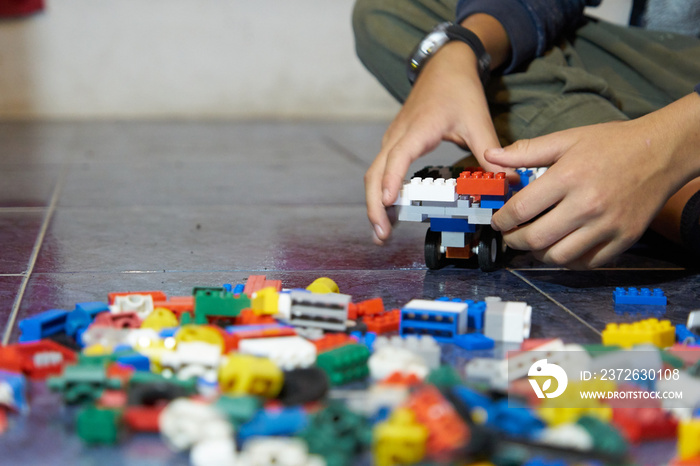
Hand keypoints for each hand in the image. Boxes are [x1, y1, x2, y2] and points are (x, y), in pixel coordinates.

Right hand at [365, 42, 507, 244]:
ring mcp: (392, 140)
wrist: (444, 66)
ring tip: (382, 232)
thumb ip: (490, 151)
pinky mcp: (393, 144)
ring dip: (374, 203)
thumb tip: (508, 182)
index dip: (391, 180)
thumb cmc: (459, 90)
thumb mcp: (478, 119)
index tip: (387, 203)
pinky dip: (379, 193)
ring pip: (373, 174)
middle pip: (375, 173)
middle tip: (382, 234)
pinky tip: (388, 212)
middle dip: (375, 206)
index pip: (398, 157)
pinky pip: (379, 171)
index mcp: (418, 129)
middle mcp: (398, 136)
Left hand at [484, 105, 698, 268]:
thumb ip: (526, 151)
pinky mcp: (623, 239)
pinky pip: (587, 263)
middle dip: (514, 241)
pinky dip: (568, 261)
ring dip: (538, 254)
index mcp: (568, 178)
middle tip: (510, 236)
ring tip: (533, 243)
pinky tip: (561, 247)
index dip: (502, 220)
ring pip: (559, 256)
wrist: (661, 152)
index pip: (521, 210)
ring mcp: (607, 225)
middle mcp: (587, 205)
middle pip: (536, 238)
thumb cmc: (612, 144)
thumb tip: (491, 156)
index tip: (497, 222)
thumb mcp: (567, 139)